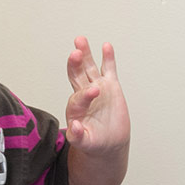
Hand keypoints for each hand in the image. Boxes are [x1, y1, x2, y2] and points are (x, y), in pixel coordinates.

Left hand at [64, 36, 128, 154]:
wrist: (108, 142)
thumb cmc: (94, 143)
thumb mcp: (84, 143)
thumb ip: (77, 137)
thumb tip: (74, 126)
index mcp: (76, 108)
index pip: (79, 97)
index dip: (85, 93)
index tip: (94, 92)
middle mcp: (84, 94)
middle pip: (76, 75)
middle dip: (75, 64)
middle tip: (76, 53)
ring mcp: (97, 87)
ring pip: (89, 68)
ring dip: (85, 54)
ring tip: (81, 40)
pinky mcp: (110, 86)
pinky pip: (108, 69)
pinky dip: (107, 58)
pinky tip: (106, 46)